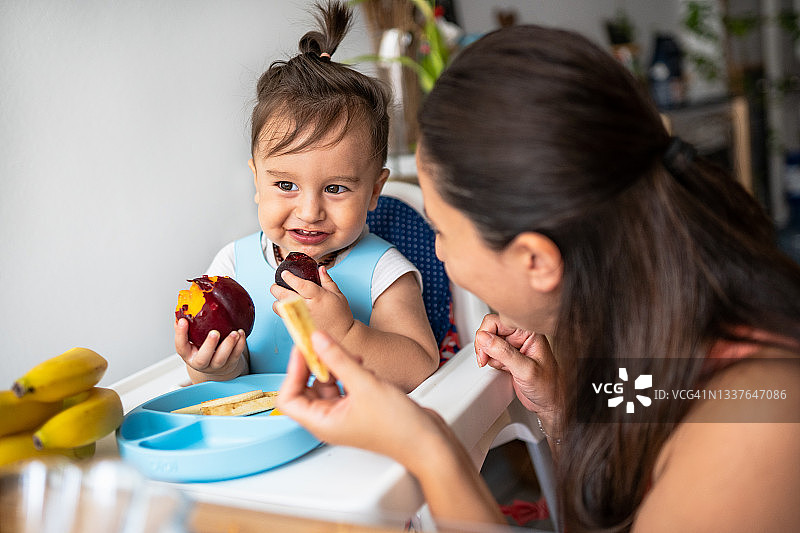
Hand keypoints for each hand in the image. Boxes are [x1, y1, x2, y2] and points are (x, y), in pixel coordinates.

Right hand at [174, 318, 246, 378]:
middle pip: (203, 359)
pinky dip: (240, 345)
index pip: (181, 347)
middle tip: (215, 333)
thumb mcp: (192, 337)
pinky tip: (241, 334)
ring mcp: (215, 365)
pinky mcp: (230, 363)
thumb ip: (188, 324)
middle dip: (209, 345)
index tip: (183, 321)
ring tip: (234, 332)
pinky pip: (235, 355)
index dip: (180, 335)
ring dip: (228, 345)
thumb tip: (184, 306)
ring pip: (221, 359)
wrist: (215, 363)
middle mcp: (201, 362)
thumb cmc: (201, 346)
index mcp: (188, 354)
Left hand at [271, 266, 354, 340]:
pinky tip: (286, 306)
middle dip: (276, 288)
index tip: (284, 273)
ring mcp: (301, 316)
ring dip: (277, 300)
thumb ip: (327, 280)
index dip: (289, 278)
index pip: (299, 284)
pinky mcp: (298, 324)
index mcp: (317, 296)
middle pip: (284, 295)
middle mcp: (307, 306)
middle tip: (276, 285)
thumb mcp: (338, 294)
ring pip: (279, 307)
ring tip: (280, 296)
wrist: (341, 334)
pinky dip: (281, 310)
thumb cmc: (340, 315)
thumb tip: (321, 269)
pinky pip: (283, 316)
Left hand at [277, 331, 445, 468]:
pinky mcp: (359, 407)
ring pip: (327, 384)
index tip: (303, 349)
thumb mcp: (365, 385)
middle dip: (314, 365)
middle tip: (320, 342)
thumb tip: (317, 340)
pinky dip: (349, 372)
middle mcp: (330, 420)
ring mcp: (345, 414)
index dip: (293, 371)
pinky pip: (344, 385)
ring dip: (334, 366)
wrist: (427, 441)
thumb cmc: (399, 428)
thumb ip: (338, 359)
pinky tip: (362, 365)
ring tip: (349, 355)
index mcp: (322, 423)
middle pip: (306, 388)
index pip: (289, 398)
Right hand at [474, 314, 559, 413]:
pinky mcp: (509, 356)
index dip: (486, 335)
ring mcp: (514, 346)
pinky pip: (492, 353)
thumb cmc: (548, 386)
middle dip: (486, 347)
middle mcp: (521, 336)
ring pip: (489, 342)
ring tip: (504, 367)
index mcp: (528, 332)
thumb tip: (483, 338)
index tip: (484, 351)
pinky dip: (493, 362)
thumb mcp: (525, 370)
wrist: (549, 402)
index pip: (497, 321)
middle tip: (488, 360)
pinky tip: (504, 369)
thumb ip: (503, 352)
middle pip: (490, 330)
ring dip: (490, 356)